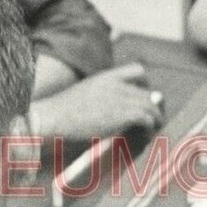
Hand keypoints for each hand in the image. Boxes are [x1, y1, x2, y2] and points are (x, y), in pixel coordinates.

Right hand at [32, 62, 162, 143]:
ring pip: (151, 106)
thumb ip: (98, 98)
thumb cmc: (59, 114)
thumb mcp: (81, 96)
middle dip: (152, 106)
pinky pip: (147, 118)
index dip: (146, 84)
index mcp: (105, 77)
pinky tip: (145, 135)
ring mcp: (121, 98)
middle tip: (152, 119)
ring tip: (152, 130)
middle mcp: (117, 84)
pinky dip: (149, 127)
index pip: (137, 70)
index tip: (144, 96)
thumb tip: (104, 113)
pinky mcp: (125, 114)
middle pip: (147, 92)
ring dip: (154, 119)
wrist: (52, 119)